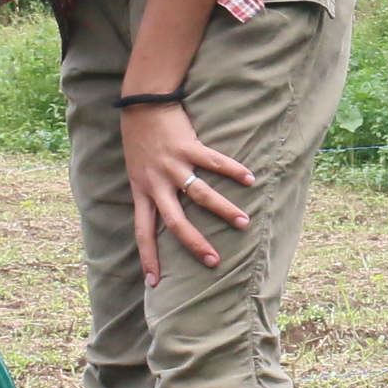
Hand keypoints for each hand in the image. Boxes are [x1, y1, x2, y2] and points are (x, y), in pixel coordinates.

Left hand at [121, 101, 253, 283]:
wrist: (142, 105)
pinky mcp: (189, 146)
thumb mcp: (137, 172)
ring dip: (223, 210)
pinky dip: (234, 171)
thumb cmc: (140, 140)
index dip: (148, 257)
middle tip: (214, 261)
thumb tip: (162, 217)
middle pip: (175, 221)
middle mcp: (157, 183)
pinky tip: (250, 179)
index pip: (142, 231)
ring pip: (200, 194)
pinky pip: (214, 161)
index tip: (153, 282)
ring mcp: (173, 165)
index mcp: (142, 191)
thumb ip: (150, 193)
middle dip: (194, 244)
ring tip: (243, 223)